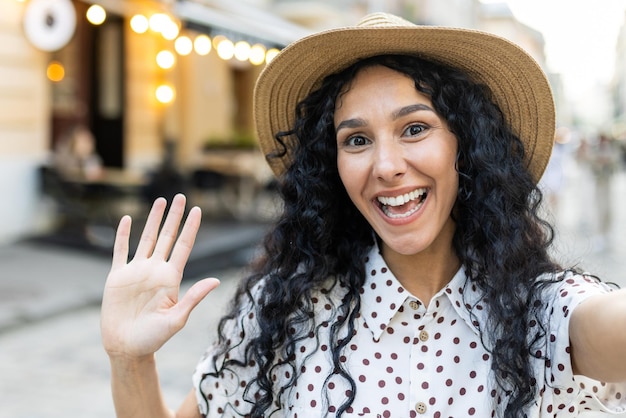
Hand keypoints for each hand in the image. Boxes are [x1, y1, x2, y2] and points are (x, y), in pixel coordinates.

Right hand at [101, 194, 219, 358]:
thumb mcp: (177, 318)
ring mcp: (137, 271)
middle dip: (174, 217)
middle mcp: (155, 270)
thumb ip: (194, 297)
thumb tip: (216, 281)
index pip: (184, 246)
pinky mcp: (117, 276)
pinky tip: (128, 219)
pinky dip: (123, 234)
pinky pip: (120, 251)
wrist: (127, 348)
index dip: (191, 228)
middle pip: (167, 236)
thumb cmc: (153, 338)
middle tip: (181, 196)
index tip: (198, 210)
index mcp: (171, 278)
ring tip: (161, 201)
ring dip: (153, 220)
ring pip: (146, 238)